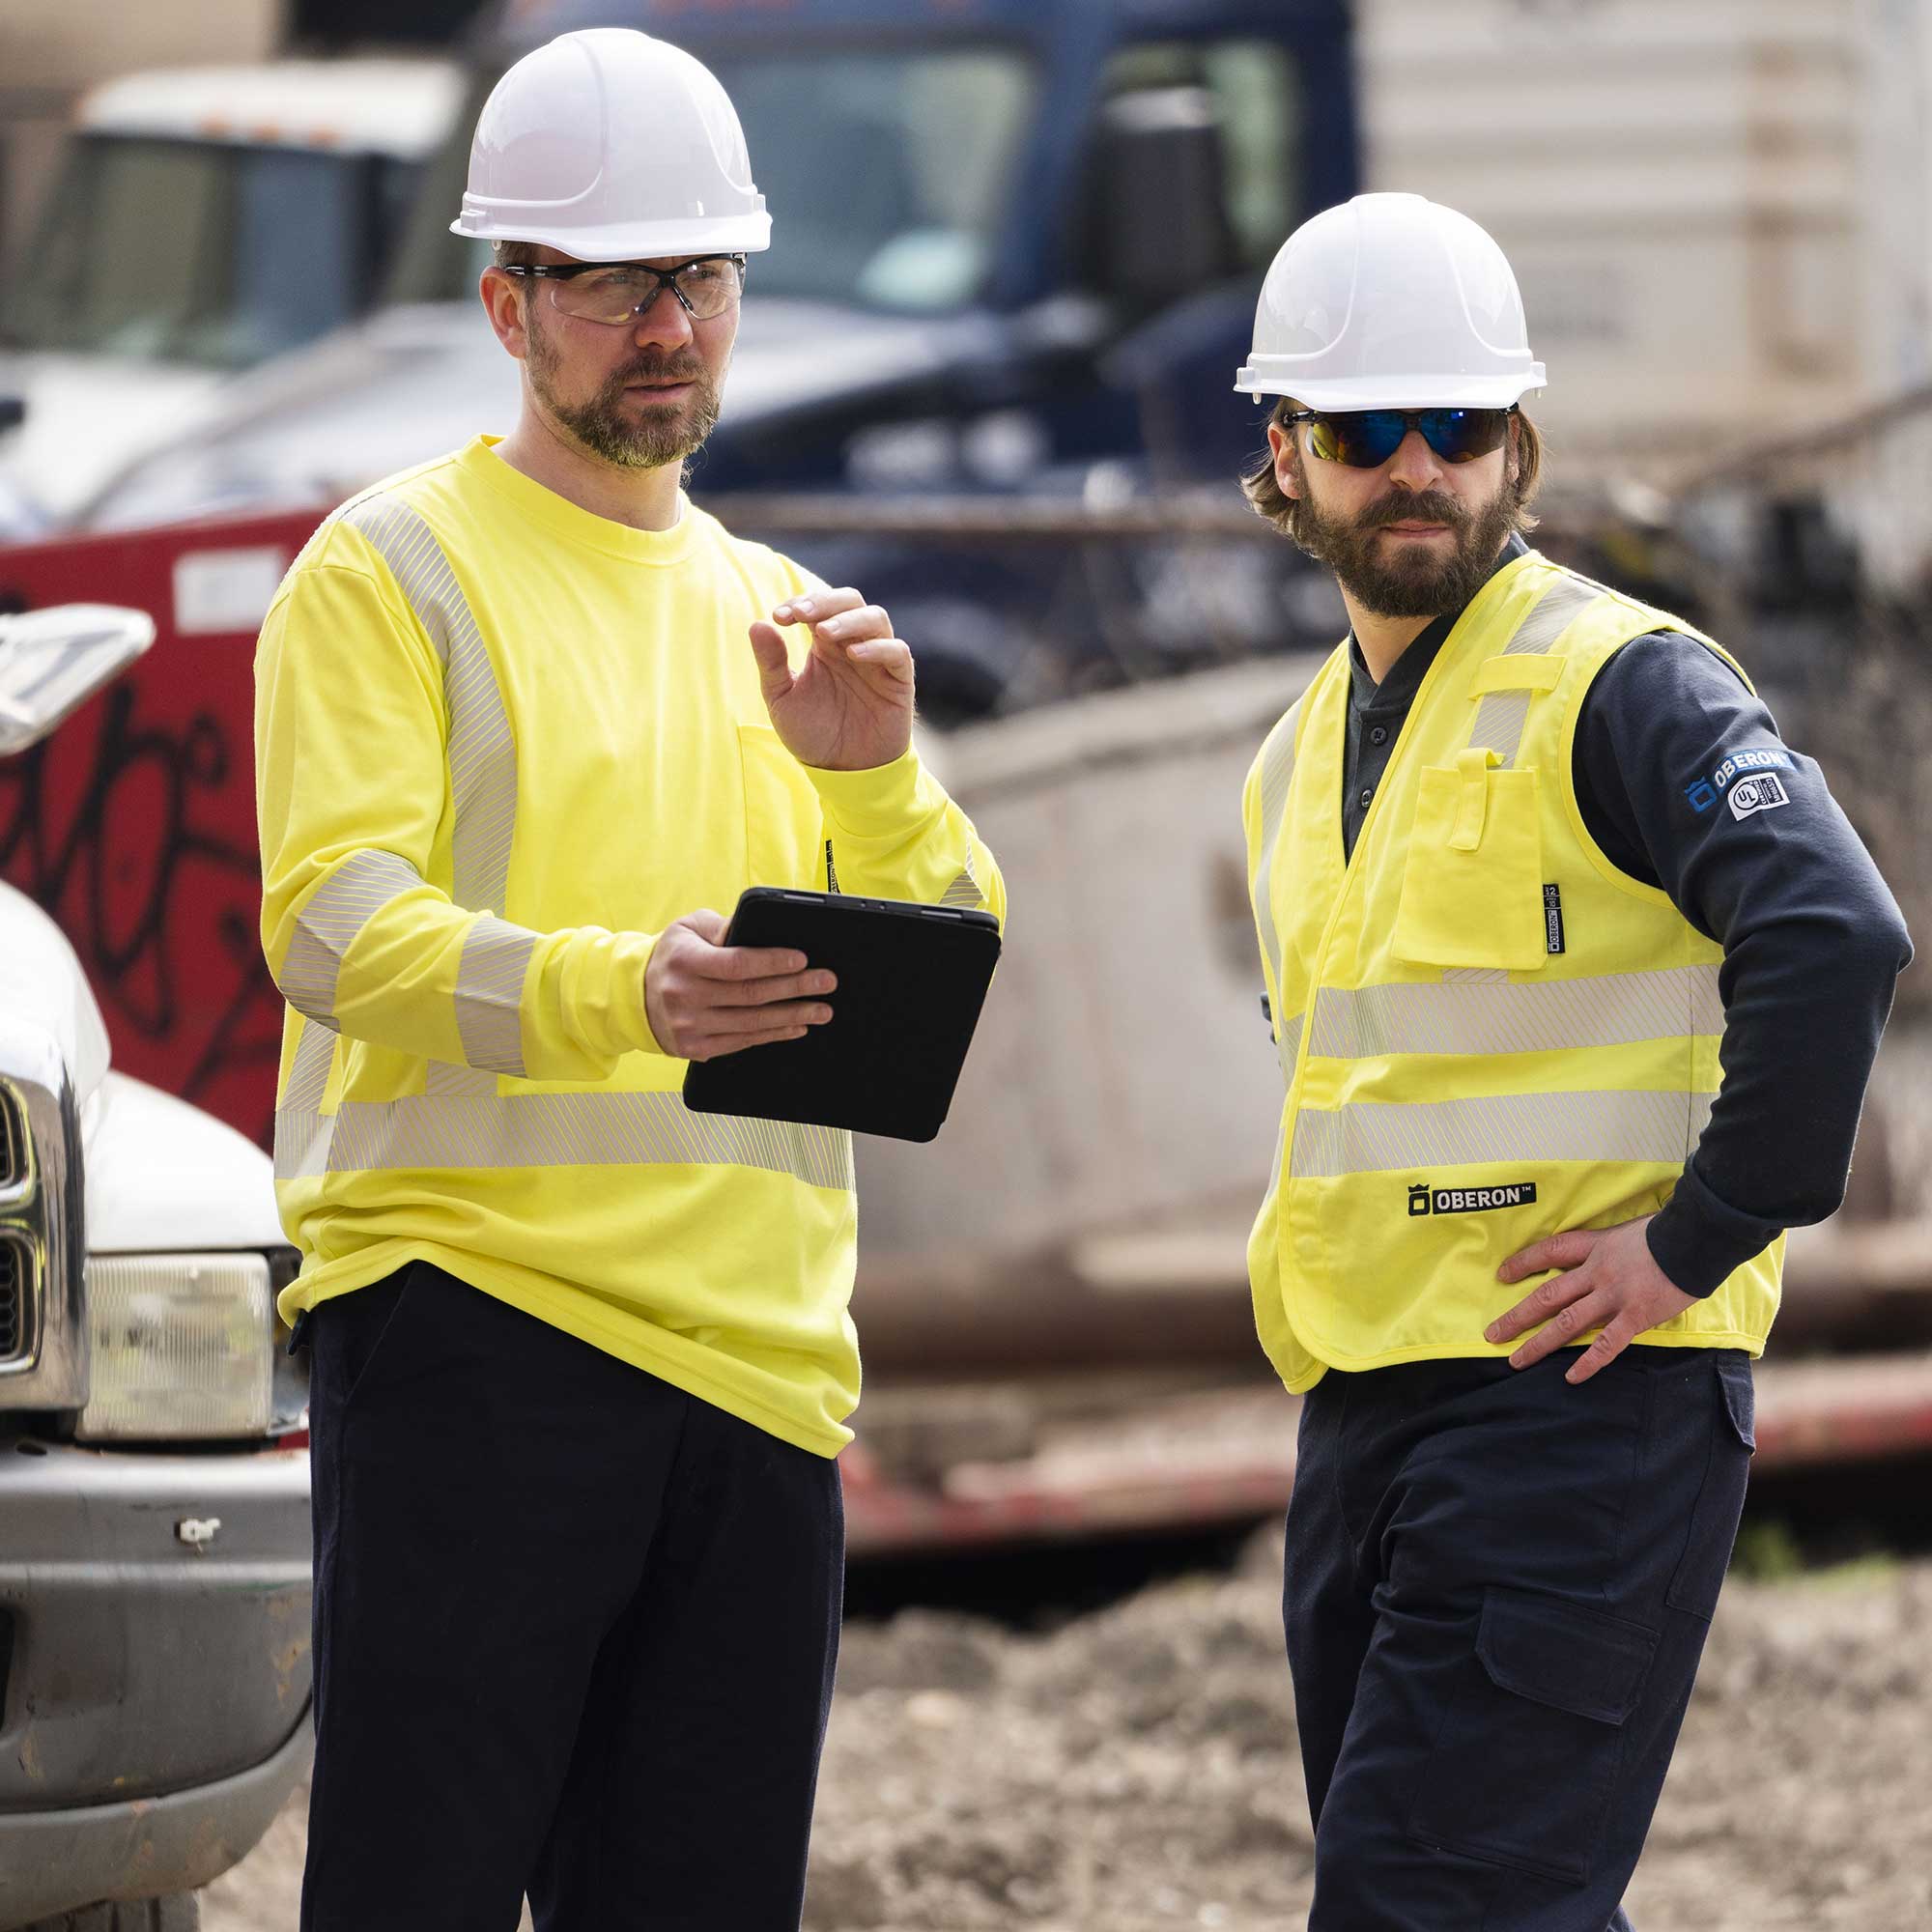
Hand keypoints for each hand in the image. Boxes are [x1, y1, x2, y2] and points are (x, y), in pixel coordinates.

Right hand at [644, 911, 835, 1060]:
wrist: (634, 996)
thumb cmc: (671, 957)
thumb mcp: (688, 928)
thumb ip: (721, 926)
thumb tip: (752, 927)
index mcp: (685, 962)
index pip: (736, 964)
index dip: (773, 962)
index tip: (803, 959)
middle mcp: (686, 996)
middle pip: (751, 995)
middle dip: (795, 988)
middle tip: (826, 982)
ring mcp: (690, 1026)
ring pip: (752, 1024)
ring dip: (793, 1016)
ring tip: (821, 1009)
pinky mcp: (695, 1048)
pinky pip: (742, 1042)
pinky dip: (774, 1035)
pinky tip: (797, 1027)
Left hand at [747, 586, 914, 771]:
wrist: (842, 772)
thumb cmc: (813, 734)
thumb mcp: (782, 699)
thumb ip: (771, 663)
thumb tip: (757, 624)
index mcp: (825, 644)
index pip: (818, 607)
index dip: (800, 603)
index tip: (779, 617)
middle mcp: (853, 645)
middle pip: (849, 600)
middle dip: (825, 602)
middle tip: (802, 615)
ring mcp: (878, 660)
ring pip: (876, 618)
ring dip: (849, 619)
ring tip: (823, 633)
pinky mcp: (899, 680)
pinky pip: (897, 652)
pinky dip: (878, 647)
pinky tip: (854, 655)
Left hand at [1486, 1216, 1696, 1383]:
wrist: (1696, 1239)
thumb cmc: (1667, 1231)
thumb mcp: (1627, 1231)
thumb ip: (1609, 1248)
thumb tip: (1599, 1258)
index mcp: (1594, 1246)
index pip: (1549, 1252)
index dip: (1523, 1264)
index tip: (1502, 1275)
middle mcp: (1596, 1272)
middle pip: (1548, 1295)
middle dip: (1517, 1316)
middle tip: (1493, 1334)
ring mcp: (1614, 1296)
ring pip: (1567, 1323)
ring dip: (1539, 1344)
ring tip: (1517, 1360)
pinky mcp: (1635, 1316)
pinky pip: (1606, 1344)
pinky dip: (1588, 1362)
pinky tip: (1570, 1377)